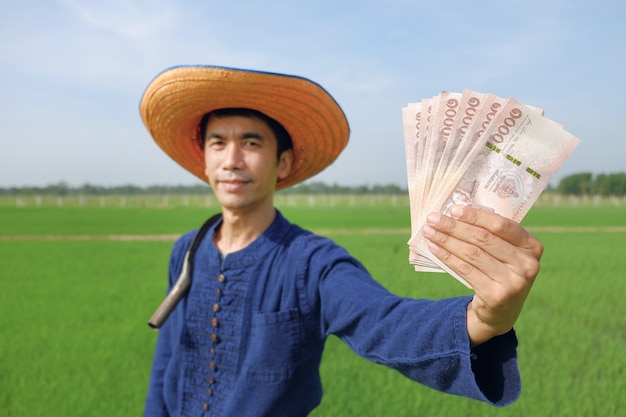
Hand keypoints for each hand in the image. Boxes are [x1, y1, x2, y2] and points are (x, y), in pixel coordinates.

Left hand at [422, 204, 543, 346]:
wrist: (501, 312)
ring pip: (472, 253)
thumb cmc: (499, 272)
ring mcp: (514, 282)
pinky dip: (447, 257)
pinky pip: (466, 270)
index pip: (501, 225)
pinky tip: (434, 248)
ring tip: (429, 232)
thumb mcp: (506, 254)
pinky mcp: (497, 296)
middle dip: (454, 226)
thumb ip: (493, 235)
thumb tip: (456, 212)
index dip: (476, 216)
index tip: (453, 209)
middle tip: (433, 218)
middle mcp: (528, 264)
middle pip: (483, 238)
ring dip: (447, 240)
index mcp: (532, 246)